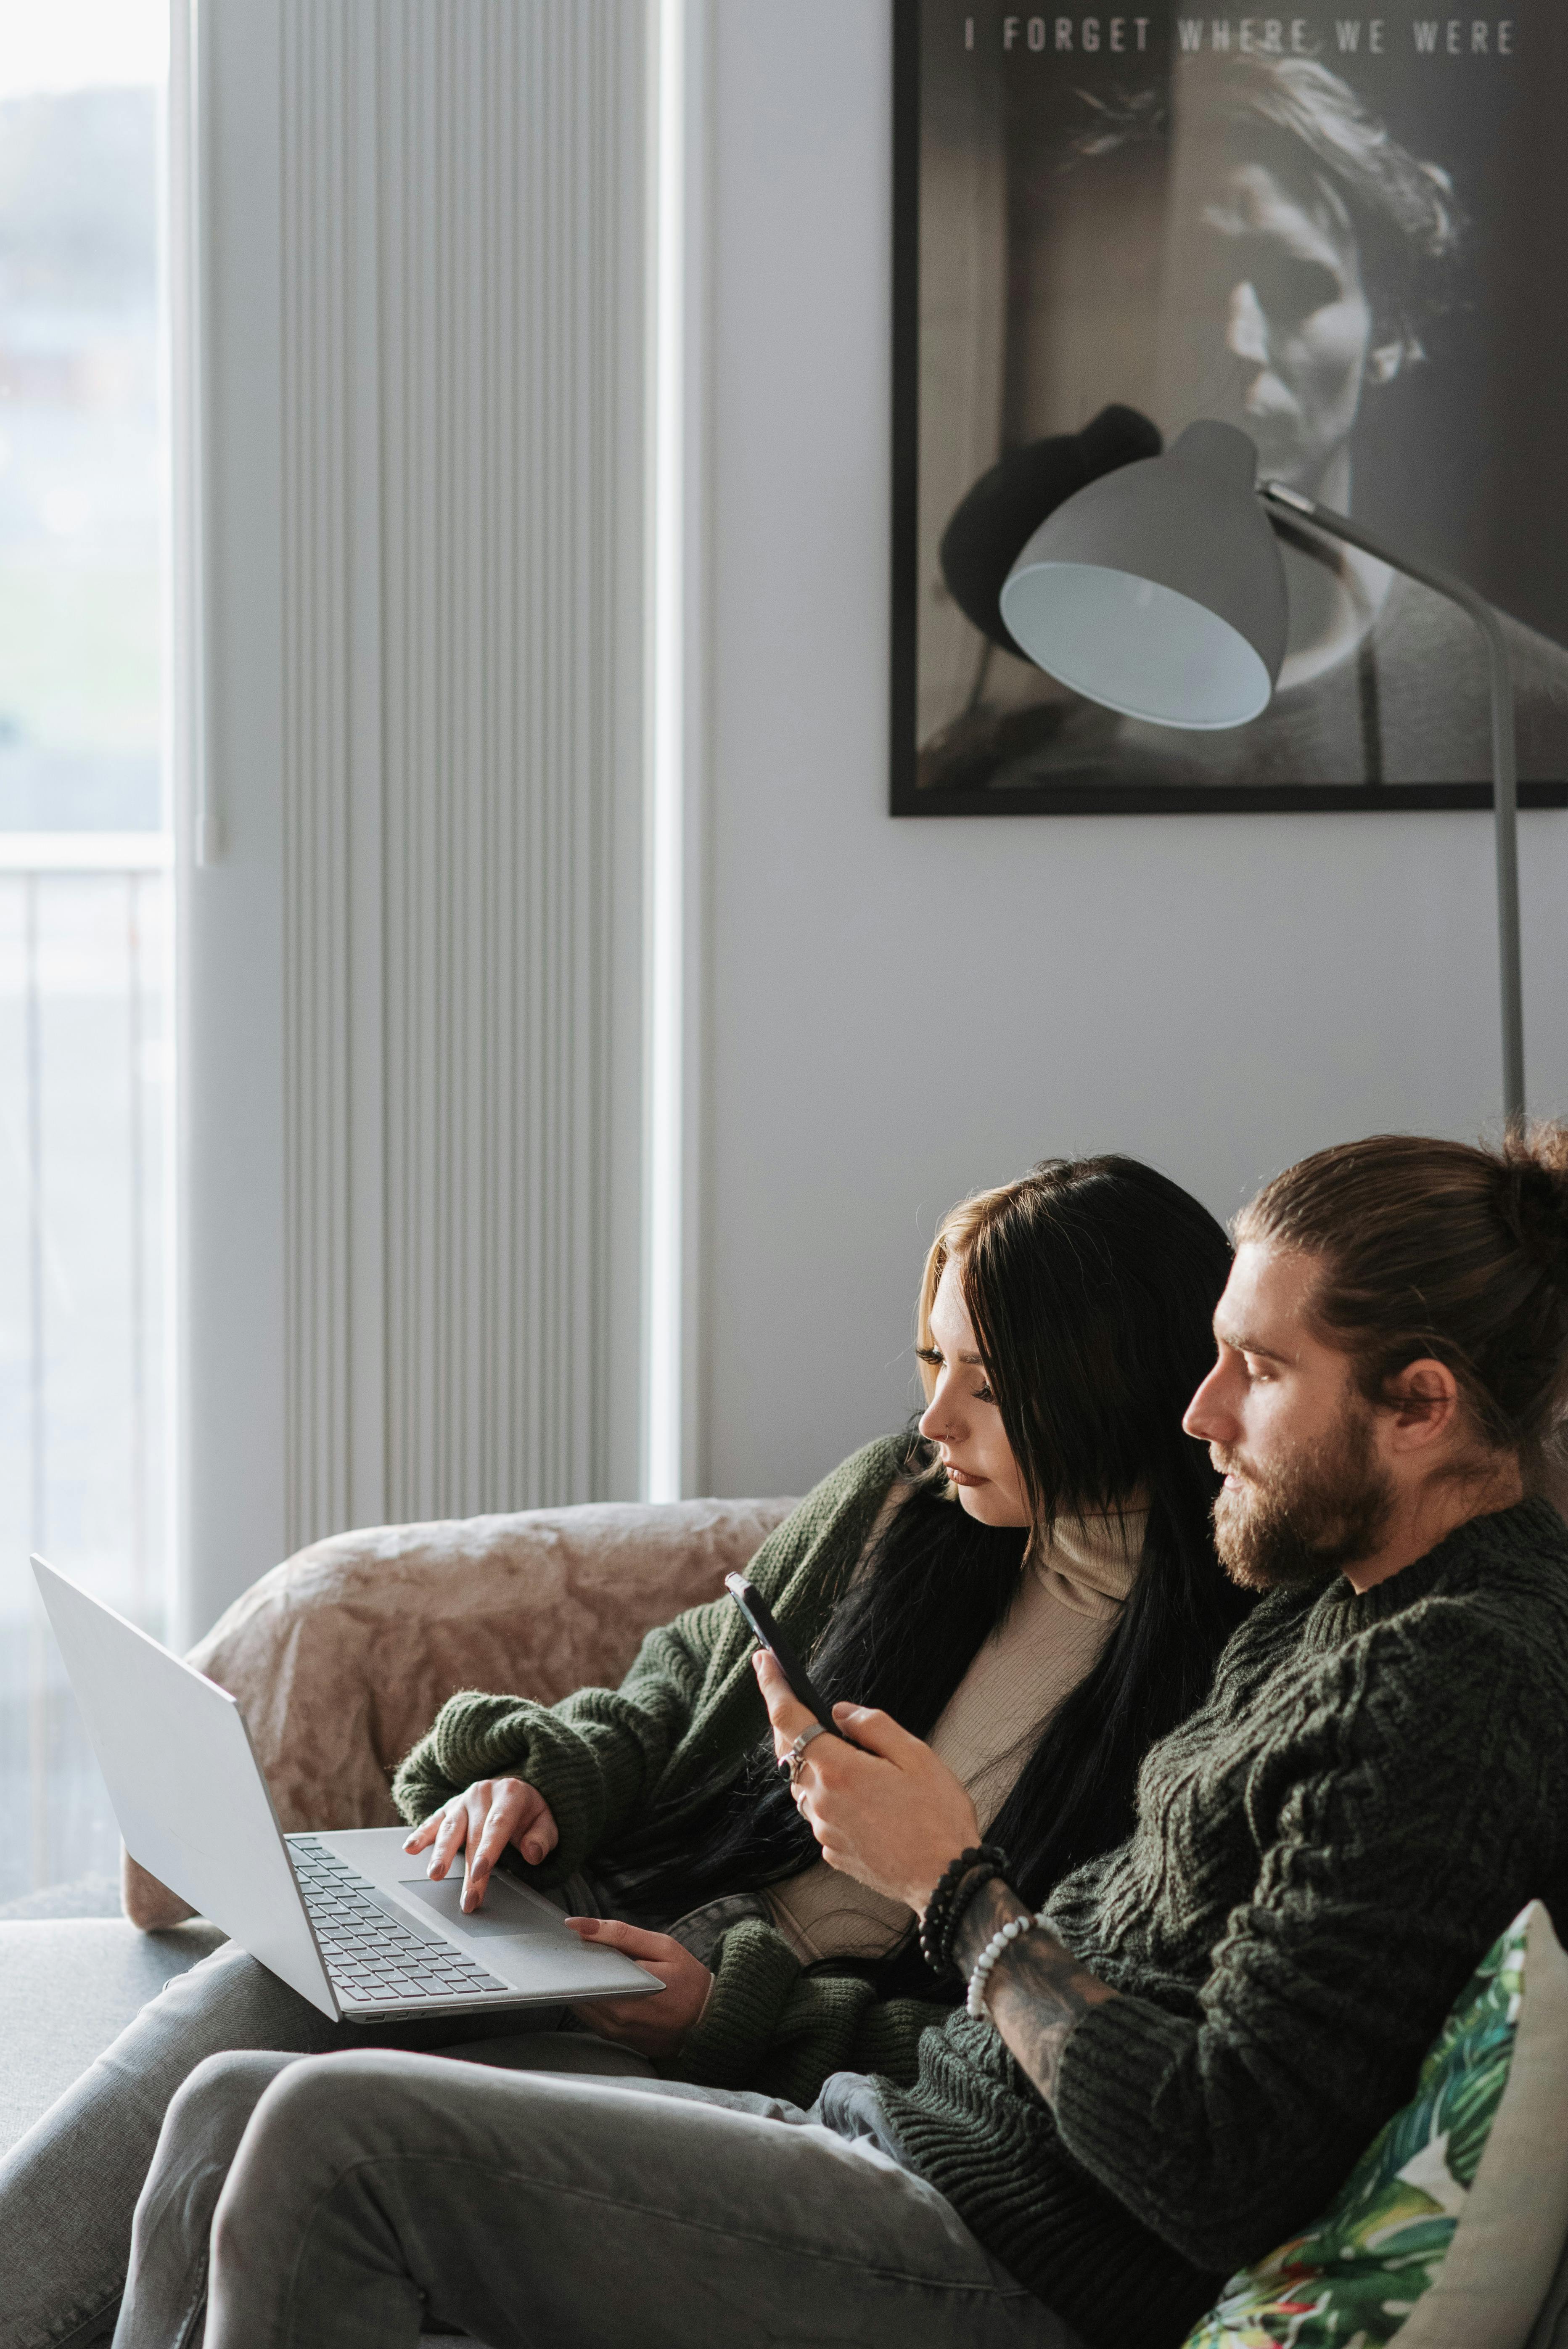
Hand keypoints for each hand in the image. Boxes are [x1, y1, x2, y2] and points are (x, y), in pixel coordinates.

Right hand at [401, 1777, 558, 1912]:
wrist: (516, 1790)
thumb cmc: (530, 1813)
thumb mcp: (547, 1821)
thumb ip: (543, 1837)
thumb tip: (533, 1853)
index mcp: (510, 1794)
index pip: (497, 1825)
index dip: (488, 1849)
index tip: (481, 1872)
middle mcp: (483, 1793)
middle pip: (473, 1835)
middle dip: (469, 1870)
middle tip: (467, 1898)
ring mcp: (463, 1800)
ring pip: (450, 1828)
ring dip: (441, 1853)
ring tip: (434, 1875)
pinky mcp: (448, 1807)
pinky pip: (433, 1821)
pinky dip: (421, 1835)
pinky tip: (410, 1848)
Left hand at [563, 1918, 713, 2057]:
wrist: (709, 2021)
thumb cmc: (688, 1980)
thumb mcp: (662, 1947)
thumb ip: (620, 1933)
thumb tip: (578, 1925)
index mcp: (628, 1990)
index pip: (582, 1973)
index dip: (574, 1955)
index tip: (575, 1941)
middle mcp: (617, 2017)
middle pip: (577, 1990)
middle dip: (579, 1970)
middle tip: (590, 1952)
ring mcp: (615, 2032)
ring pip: (580, 2005)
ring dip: (584, 1986)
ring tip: (601, 1969)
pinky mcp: (617, 2040)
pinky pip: (592, 2018)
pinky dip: (593, 2001)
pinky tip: (608, 1987)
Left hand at [753, 1649, 979, 1913]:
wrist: (945, 1881)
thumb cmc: (938, 1817)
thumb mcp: (916, 1755)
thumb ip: (873, 1726)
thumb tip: (840, 1713)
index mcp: (838, 1770)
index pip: (790, 1718)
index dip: (773, 1686)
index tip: (764, 1661)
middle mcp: (821, 1801)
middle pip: (789, 1751)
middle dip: (787, 1720)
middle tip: (792, 1695)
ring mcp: (824, 1830)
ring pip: (803, 1784)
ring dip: (811, 1760)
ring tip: (838, 1749)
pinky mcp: (833, 1852)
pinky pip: (821, 1813)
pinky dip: (829, 1795)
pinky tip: (859, 1794)